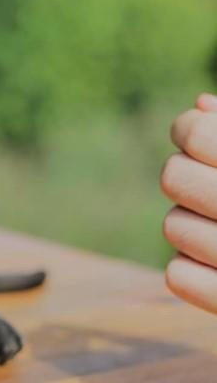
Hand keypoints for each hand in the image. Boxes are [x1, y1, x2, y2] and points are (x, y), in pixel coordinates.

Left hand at [162, 94, 216, 313]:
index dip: (188, 129)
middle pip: (172, 177)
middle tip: (211, 184)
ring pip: (172, 225)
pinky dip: (191, 268)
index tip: (194, 136)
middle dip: (186, 176)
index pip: (195, 134)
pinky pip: (176, 274)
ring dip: (190, 224)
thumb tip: (199, 108)